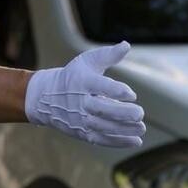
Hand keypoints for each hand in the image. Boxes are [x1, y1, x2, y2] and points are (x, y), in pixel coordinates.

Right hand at [24, 41, 144, 147]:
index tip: (131, 94)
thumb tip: (126, 45)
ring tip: (141, 128)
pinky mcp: (82, 133)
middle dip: (122, 113)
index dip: (116, 91)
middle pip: (102, 109)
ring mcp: (80, 119)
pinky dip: (118, 142)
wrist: (46, 97)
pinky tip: (136, 141)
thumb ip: (108, 55)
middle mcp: (80, 102)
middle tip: (140, 113)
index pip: (100, 86)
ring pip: (104, 127)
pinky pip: (101, 139)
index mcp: (82, 82)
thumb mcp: (87, 61)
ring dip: (124, 129)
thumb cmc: (73, 76)